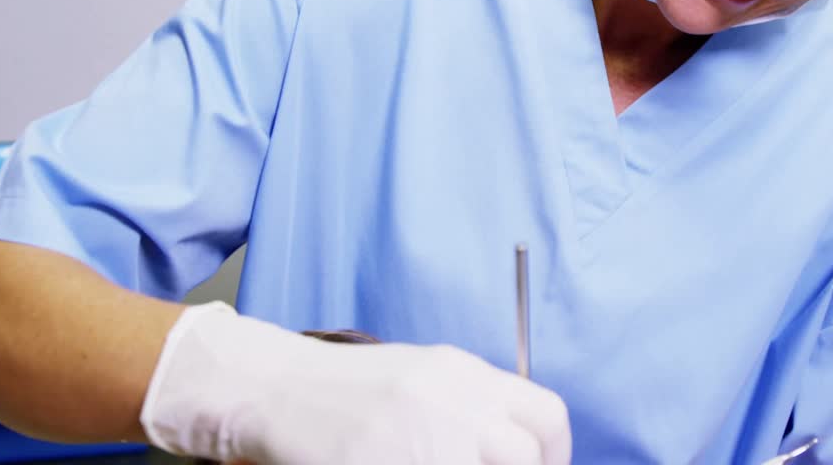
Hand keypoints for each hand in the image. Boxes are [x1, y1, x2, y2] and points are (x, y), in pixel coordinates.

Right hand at [141, 302, 570, 464]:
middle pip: (524, 455)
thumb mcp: (425, 377)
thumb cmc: (350, 388)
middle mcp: (455, 402)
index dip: (554, 455)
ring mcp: (424, 439)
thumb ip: (473, 407)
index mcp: (467, 375)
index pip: (547, 417)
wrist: (278, 389)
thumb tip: (518, 448)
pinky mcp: (388, 464)